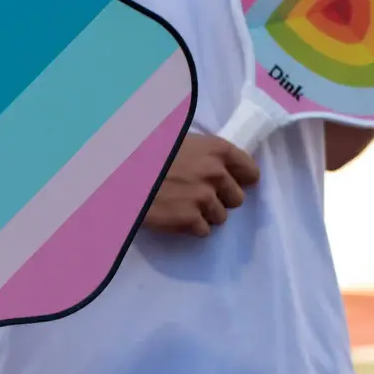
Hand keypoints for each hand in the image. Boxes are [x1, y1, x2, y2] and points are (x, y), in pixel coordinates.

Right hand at [142, 133, 259, 237]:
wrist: (123, 175)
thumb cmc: (149, 154)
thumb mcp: (183, 142)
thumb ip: (207, 155)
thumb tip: (223, 169)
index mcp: (218, 150)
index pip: (250, 172)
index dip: (241, 180)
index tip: (232, 184)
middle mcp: (216, 174)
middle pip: (237, 199)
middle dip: (221, 200)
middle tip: (199, 197)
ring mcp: (204, 198)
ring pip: (220, 217)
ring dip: (205, 215)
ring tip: (183, 207)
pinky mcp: (190, 219)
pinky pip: (203, 231)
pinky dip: (191, 227)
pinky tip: (175, 216)